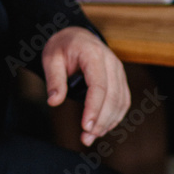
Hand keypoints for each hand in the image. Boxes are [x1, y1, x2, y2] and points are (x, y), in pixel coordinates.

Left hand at [43, 26, 129, 145]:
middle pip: (112, 96)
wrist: (76, 36)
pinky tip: (103, 127)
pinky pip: (123, 100)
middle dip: (101, 120)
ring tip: (92, 136)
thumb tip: (54, 101)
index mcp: (93, 54)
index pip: (98, 86)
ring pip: (121, 101)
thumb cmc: (62, 46)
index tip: (85, 126)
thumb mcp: (51, 58)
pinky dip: (115, 116)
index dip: (94, 108)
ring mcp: (118, 70)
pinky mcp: (120, 78)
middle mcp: (111, 61)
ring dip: (109, 122)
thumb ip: (53, 79)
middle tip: (86, 137)